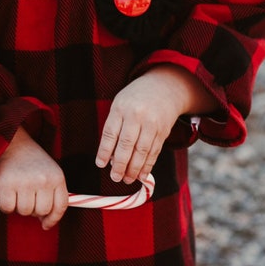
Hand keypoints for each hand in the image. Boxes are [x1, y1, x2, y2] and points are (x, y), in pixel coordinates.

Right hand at [0, 127, 67, 229]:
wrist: (11, 141)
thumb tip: (45, 222)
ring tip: (16, 190)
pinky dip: (5, 204)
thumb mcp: (48, 171)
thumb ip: (50, 193)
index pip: (60, 206)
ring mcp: (25, 182)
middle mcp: (43, 180)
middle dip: (33, 209)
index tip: (45, 224)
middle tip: (26, 197)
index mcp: (57, 176)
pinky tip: (5, 191)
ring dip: (18, 206)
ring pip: (24, 211)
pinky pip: (7, 208)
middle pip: (41, 211)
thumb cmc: (30, 160)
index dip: (53, 219)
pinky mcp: (7, 184)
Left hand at [95, 66, 218, 184]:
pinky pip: (154, 151)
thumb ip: (114, 127)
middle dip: (120, 164)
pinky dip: (148, 165)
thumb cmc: (135, 99)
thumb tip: (109, 157)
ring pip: (142, 151)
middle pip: (127, 144)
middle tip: (115, 178)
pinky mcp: (163, 131)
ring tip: (127, 179)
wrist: (164, 86)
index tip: (100, 165)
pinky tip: (141, 175)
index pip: (111, 133)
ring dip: (134, 169)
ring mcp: (152, 123)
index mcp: (121, 108)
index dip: (104, 151)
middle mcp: (137, 115)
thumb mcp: (120, 104)